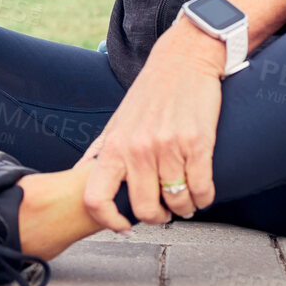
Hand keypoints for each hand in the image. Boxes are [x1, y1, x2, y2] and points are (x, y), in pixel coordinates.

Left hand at [81, 19, 225, 227]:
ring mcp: (168, 146)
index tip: (124, 226)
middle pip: (145, 210)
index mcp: (115, 145)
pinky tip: (202, 190)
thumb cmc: (151, 92)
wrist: (183, 59)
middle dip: (159, 217)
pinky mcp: (198, 143)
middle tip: (166, 211)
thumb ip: (101, 150)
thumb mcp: (118, 120)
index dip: (109, 221)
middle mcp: (138, 148)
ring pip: (178, 202)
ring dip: (186, 207)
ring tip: (186, 199)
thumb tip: (81, 175)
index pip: (96, 197)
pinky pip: (202, 189)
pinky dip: (204, 197)